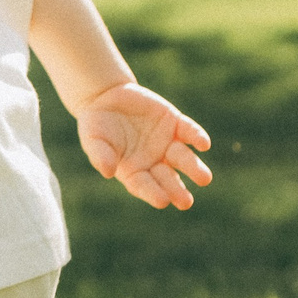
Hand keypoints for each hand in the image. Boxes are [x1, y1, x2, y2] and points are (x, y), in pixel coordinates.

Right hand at [74, 81, 213, 209]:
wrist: (105, 96)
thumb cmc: (95, 124)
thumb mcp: (93, 140)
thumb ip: (100, 155)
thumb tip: (108, 172)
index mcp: (134, 172)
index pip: (146, 186)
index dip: (154, 193)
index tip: (163, 201)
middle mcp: (154, 161)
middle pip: (168, 178)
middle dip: (177, 189)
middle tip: (185, 201)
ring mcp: (166, 142)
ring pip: (183, 158)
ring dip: (194, 168)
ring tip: (204, 178)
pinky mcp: (174, 123)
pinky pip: (189, 132)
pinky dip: (197, 137)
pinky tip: (203, 144)